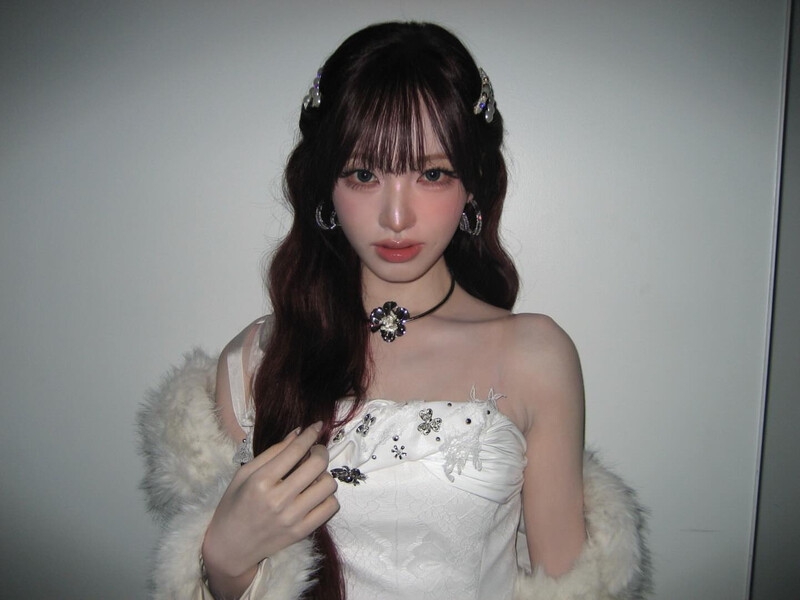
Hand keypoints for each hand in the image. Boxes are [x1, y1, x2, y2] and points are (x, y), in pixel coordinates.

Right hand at [201, 422, 338, 595]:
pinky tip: (315, 494)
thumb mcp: (244, 474)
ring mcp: (292, 518)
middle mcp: (278, 499)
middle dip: (320, 452)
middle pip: (317, 465)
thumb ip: (272, 452)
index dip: (310, 434)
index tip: (316, 426)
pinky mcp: (301, 532)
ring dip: (324, 475)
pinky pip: (330, 508)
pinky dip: (327, 497)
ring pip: (328, 485)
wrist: (229, 548)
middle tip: (315, 452)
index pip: (295, 450)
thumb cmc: (233, 506)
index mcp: (260, 481)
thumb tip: (297, 433)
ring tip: (313, 477)